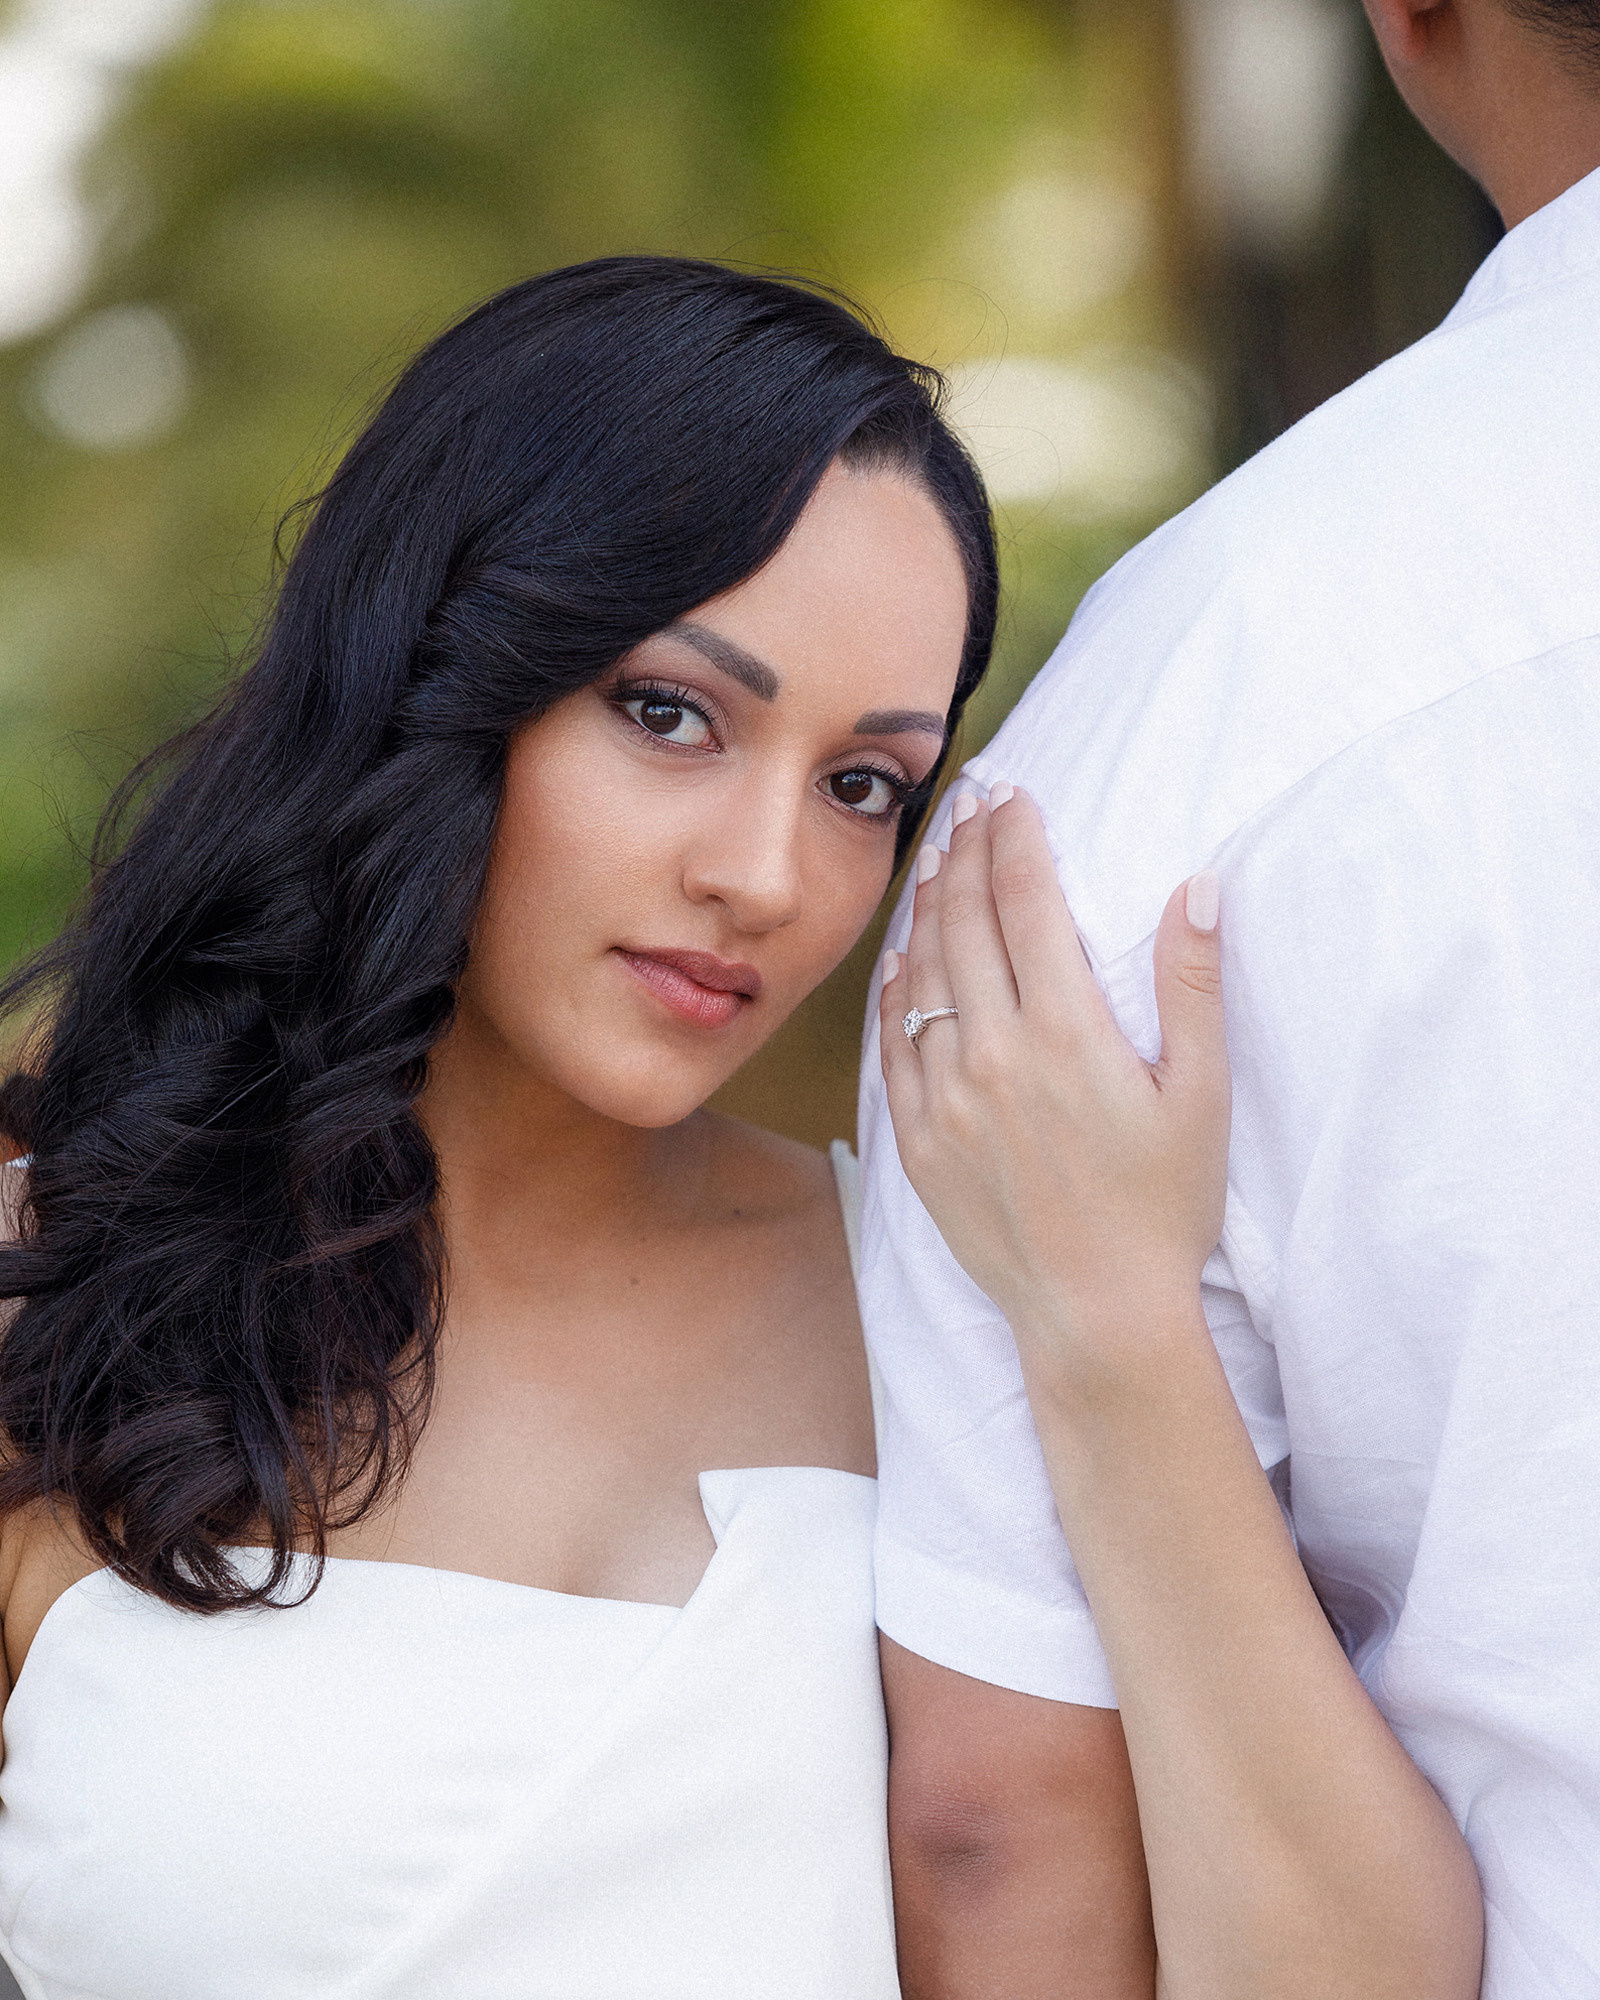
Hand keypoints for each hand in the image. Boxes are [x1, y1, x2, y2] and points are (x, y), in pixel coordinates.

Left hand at [880, 784, 1229, 1389]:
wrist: (1097, 1312)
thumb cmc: (1164, 1205)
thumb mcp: (1201, 1094)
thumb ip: (1193, 985)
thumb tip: (1197, 886)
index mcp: (1067, 1033)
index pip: (1027, 902)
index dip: (1016, 838)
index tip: (1013, 795)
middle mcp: (994, 1055)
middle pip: (966, 922)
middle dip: (967, 851)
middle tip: (970, 804)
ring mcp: (947, 1098)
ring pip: (922, 974)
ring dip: (929, 908)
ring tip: (937, 859)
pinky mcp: (918, 1140)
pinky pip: (893, 1045)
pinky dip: (896, 989)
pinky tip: (903, 956)